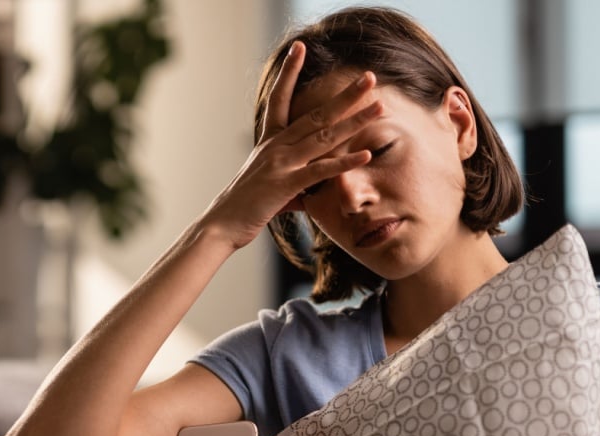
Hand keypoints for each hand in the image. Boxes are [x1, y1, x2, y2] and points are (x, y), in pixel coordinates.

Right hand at [198, 40, 382, 248]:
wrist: (220, 224)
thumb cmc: (243, 208)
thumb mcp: (272, 189)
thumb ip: (297, 187)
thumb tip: (311, 195)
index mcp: (270, 142)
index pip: (279, 98)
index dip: (289, 72)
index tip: (299, 47)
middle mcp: (276, 146)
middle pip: (316, 113)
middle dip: (345, 95)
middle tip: (369, 77)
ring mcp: (281, 164)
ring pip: (324, 136)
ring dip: (354, 121)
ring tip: (379, 106)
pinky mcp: (285, 184)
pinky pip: (320, 171)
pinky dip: (344, 162)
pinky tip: (366, 154)